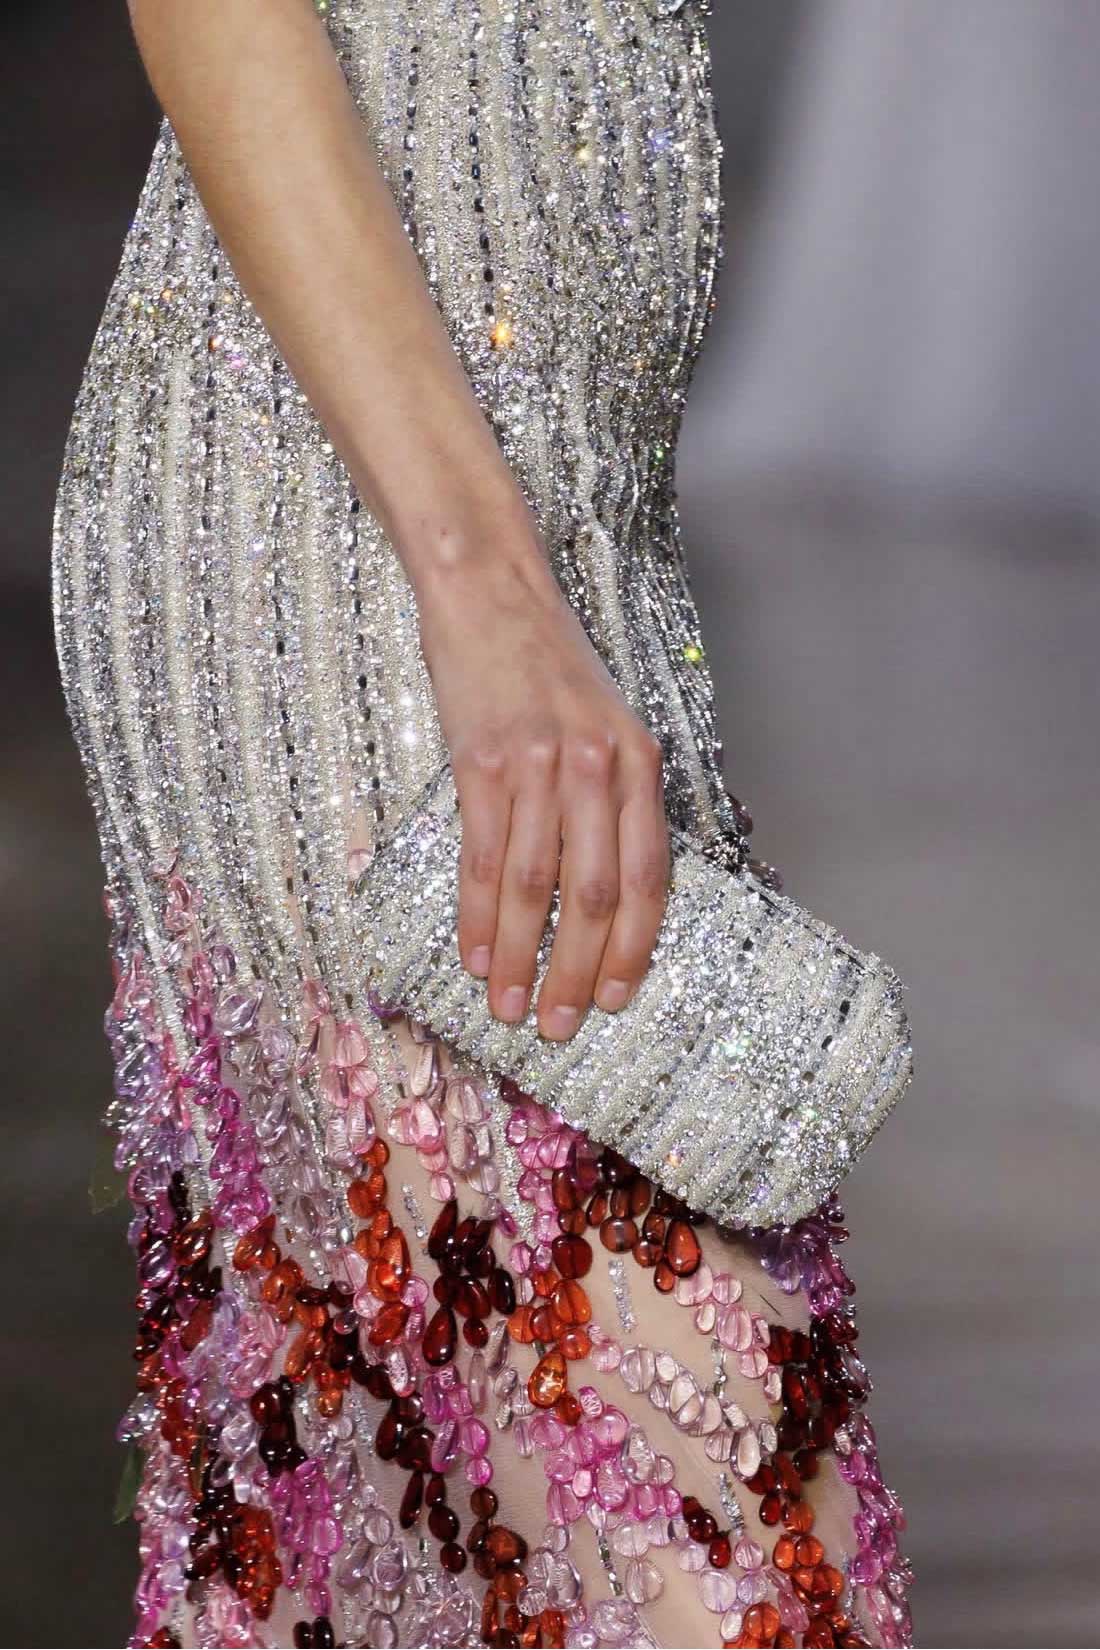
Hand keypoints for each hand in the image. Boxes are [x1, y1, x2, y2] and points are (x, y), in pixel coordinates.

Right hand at [414, 506, 669, 1041]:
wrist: (491, 593)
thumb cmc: (550, 666)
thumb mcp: (607, 724)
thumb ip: (616, 798)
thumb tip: (609, 891)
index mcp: (637, 762)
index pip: (647, 874)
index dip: (633, 945)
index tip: (618, 998)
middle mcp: (597, 766)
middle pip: (593, 893)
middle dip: (578, 970)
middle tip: (562, 1025)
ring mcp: (538, 763)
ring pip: (534, 884)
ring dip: (520, 955)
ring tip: (511, 1007)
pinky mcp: (482, 760)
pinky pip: (482, 854)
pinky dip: (476, 914)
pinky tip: (474, 954)